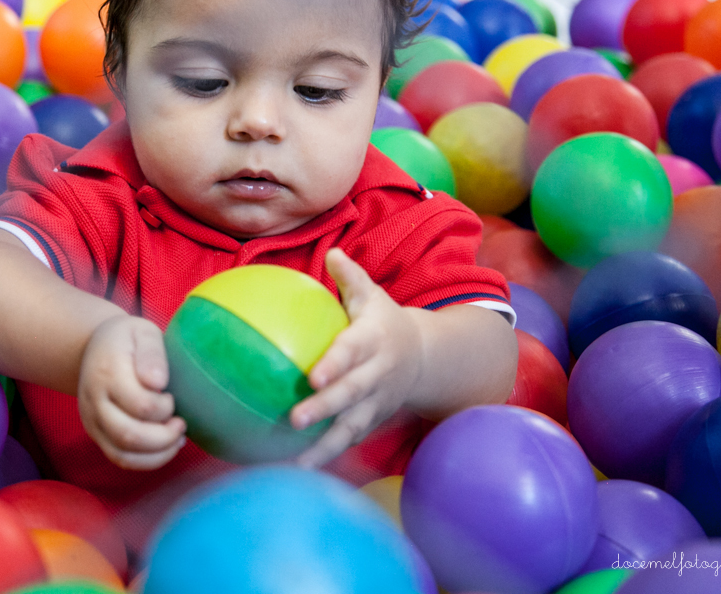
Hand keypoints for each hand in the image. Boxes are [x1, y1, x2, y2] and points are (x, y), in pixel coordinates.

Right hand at [77, 315, 186, 469]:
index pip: (140, 404)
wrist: (91, 347)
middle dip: (163, 437)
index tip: (173, 396)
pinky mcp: (95, 434)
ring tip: (177, 439)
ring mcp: (92, 420)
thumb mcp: (142, 331)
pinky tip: (165, 447)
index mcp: (108, 372)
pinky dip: (146, 460)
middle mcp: (94, 400)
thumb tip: (157, 382)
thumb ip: (152, 353)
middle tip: (181, 424)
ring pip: (122, 455)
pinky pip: (119, 458)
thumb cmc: (126, 339)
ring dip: (157, 454)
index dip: (164, 407)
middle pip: (128, 435)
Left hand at [289, 248, 423, 467]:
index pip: (352, 352)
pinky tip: (294, 468)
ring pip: (350, 427)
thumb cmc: (384, 321)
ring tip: (294, 464)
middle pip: (351, 394)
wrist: (426, 358)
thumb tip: (332, 252)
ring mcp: (377, 402)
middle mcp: (377, 375)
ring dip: (324, 446)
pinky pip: (348, 441)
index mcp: (374, 341)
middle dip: (325, 409)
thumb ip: (350, 277)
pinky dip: (326, 456)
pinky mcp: (372, 421)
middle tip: (294, 419)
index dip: (335, 364)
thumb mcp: (373, 295)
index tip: (312, 376)